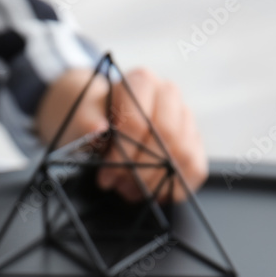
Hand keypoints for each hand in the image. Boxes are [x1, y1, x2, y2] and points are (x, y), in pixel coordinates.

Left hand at [35, 67, 207, 202]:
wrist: (101, 114)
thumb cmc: (91, 115)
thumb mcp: (80, 115)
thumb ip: (85, 120)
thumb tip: (97, 127)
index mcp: (142, 82)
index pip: (140, 122)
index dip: (123, 154)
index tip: (106, 175)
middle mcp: (168, 95)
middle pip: (168, 138)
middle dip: (143, 170)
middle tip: (121, 186)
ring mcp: (185, 117)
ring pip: (184, 154)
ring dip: (157, 181)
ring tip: (132, 190)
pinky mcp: (193, 140)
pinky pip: (196, 168)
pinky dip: (177, 187)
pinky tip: (155, 194)